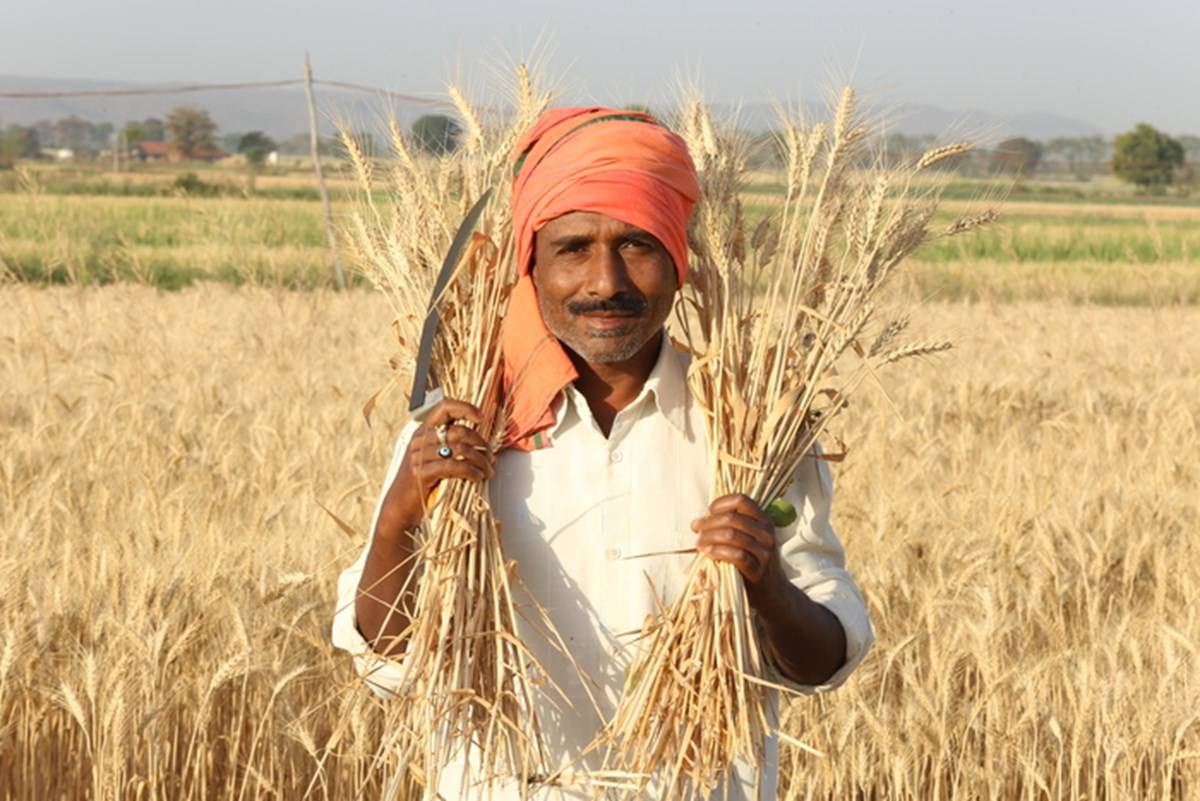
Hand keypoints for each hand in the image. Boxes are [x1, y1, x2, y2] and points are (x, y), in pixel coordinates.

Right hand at [377, 399, 495, 535]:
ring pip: (461, 450)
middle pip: (459, 431)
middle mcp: (420, 440)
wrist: (400, 506)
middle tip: (491, 458)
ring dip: (481, 461)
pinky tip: (477, 477)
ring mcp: (419, 456)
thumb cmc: (422, 482)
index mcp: (423, 431)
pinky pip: (454, 467)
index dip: (465, 408)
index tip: (481, 418)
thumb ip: (451, 447)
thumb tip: (484, 446)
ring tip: (488, 471)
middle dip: (481, 445)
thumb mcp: (434, 459)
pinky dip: (471, 472)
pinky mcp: (421, 473)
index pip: (444, 407)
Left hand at [691, 494, 785, 590]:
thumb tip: (697, 522)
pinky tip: (708, 553)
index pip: (741, 500)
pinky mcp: (758, 571)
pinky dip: (718, 551)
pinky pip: (736, 555)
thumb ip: (728, 527)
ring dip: (709, 536)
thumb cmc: (753, 563)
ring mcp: (764, 552)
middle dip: (709, 522)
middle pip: (732, 517)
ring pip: (732, 534)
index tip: (706, 513)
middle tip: (696, 530)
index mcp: (764, 521)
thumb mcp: (748, 540)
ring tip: (699, 543)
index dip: (719, 504)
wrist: (773, 593)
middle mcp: (767, 534)